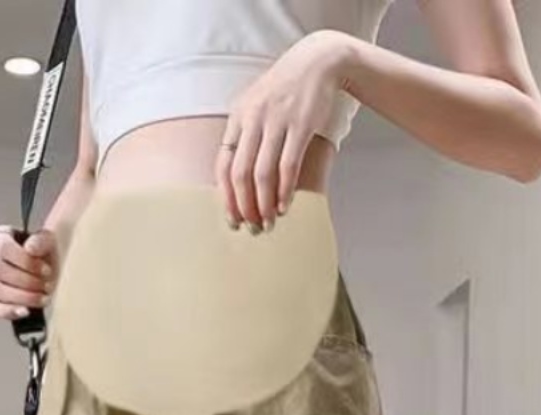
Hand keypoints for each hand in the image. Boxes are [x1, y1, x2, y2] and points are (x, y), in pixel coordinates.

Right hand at [0, 226, 58, 320]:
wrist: (47, 273)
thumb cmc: (45, 256)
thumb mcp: (49, 242)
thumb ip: (42, 240)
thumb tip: (30, 248)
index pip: (2, 247)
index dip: (25, 261)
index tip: (46, 270)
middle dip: (27, 282)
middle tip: (47, 286)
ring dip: (22, 297)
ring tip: (42, 298)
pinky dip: (8, 311)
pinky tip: (25, 311)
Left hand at [216, 31, 352, 230]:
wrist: (318, 62)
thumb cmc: (285, 90)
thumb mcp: (256, 105)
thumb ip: (245, 136)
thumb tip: (237, 180)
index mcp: (238, 116)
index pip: (223, 164)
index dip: (226, 197)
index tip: (232, 219)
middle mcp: (254, 119)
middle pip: (241, 173)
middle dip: (245, 206)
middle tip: (252, 226)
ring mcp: (277, 121)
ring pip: (263, 174)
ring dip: (264, 204)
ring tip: (269, 221)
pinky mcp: (301, 125)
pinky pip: (288, 166)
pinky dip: (284, 190)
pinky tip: (284, 206)